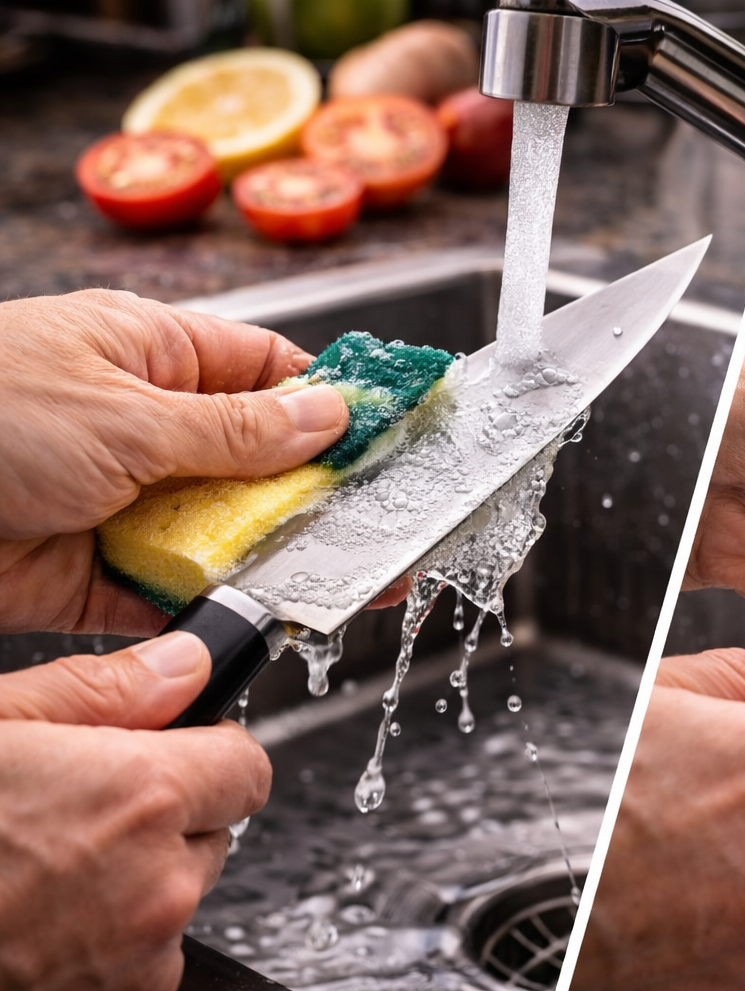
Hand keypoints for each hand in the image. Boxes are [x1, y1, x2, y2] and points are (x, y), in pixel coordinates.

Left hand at [0, 289, 349, 636]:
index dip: (327, 403)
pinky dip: (211, 610)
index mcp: (146, 356)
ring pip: (223, 537)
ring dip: (266, 561)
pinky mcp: (95, 574)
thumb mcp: (123, 415)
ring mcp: (119, 504)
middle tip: (377, 530)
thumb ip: (235, 429)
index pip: (264, 371)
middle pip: (256, 466)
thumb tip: (327, 415)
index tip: (385, 437)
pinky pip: (173, 596)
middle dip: (313, 500)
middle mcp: (139, 428)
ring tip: (327, 583)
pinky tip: (254, 617)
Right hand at [0, 631, 270, 990]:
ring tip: (42, 877)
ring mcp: (146, 954)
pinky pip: (150, 958)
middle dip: (163, 820)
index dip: (208, 753)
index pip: (248, 765)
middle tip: (74, 820)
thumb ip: (104, 690)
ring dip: (136, 883)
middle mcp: (160, 880)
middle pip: (211, 831)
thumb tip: (185, 664)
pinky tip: (41, 928)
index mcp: (140, 796)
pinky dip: (113, 945)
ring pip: (179, 894)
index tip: (173, 753)